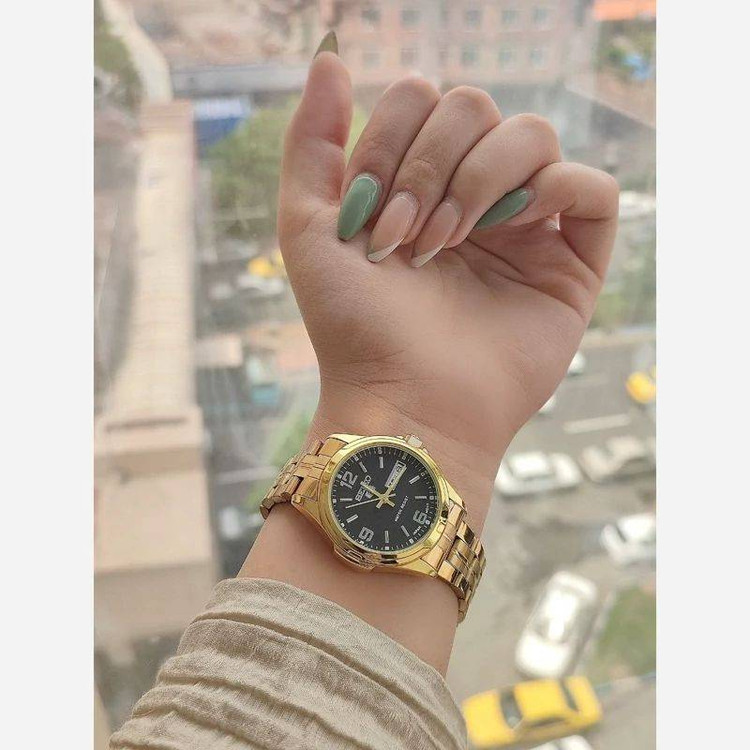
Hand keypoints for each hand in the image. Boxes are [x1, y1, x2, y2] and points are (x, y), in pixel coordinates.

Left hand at [278, 52, 617, 528]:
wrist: (403, 400)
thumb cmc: (353, 324)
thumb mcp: (307, 225)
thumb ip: (312, 139)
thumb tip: (329, 55)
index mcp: (416, 182)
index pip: (422, 99)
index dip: (392, 139)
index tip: (368, 215)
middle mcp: (471, 195)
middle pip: (475, 106)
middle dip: (431, 163)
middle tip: (408, 237)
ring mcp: (523, 226)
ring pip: (529, 135)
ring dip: (479, 180)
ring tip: (450, 244)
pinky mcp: (570, 261)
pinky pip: (590, 187)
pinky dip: (555, 190)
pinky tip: (515, 228)